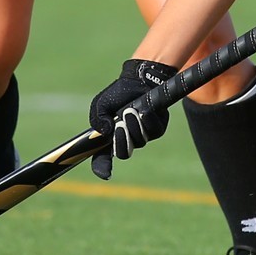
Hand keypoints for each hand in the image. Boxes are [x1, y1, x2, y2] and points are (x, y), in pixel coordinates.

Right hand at [87, 58, 175, 178]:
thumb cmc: (118, 94)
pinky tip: (143, 110)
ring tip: (130, 110)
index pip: (103, 159)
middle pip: (124, 153)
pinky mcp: (157, 128)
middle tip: (119, 125)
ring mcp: (143, 135)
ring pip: (140, 141)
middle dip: (121, 141)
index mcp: (110, 137)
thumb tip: (106, 132)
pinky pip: (153, 130)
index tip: (105, 174)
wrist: (138, 80)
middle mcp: (127, 140)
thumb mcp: (101, 104)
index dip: (102, 168)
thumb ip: (98, 118)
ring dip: (134, 126)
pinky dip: (147, 120)